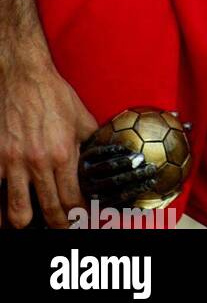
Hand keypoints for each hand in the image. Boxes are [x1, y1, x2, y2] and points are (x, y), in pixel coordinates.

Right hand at [0, 53, 97, 227]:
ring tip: (31, 219)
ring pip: (15, 213)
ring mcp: (12, 163)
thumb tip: (100, 157)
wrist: (23, 77)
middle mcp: (37, 162)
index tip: (80, 217)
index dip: (77, 214)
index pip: (71, 199)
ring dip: (25, 220)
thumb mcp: (80, 117)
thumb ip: (89, 141)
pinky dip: (0, 206)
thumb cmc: (52, 95)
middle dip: (57, 224)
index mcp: (62, 153)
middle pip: (46, 211)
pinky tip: (6, 206)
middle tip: (60, 225)